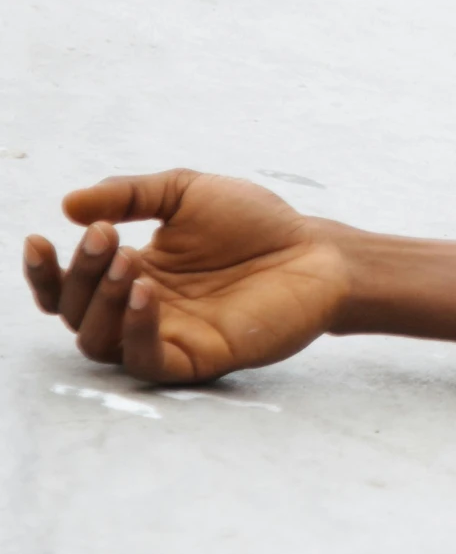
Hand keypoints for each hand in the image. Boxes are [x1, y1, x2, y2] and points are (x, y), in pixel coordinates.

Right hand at [22, 170, 350, 382]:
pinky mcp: (197, 359)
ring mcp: (167, 337)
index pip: (69, 288)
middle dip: (82, 273)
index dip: (46, 272)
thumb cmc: (257, 224)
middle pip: (77, 312)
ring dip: (102, 301)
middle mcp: (141, 311)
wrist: (316, 249)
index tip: (41, 238)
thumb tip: (69, 205)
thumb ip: (130, 195)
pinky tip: (146, 294)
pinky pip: (145, 361)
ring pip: (99, 342)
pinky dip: (135, 331)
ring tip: (129, 261)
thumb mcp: (187, 193)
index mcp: (133, 275)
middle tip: (108, 236)